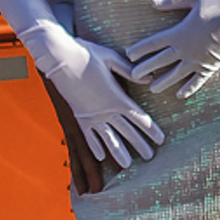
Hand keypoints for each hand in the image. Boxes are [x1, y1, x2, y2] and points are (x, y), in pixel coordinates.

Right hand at [34, 27, 165, 167]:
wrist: (59, 59)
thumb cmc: (86, 55)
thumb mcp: (112, 59)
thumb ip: (130, 72)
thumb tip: (149, 78)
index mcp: (117, 97)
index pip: (140, 118)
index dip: (152, 130)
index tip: (161, 140)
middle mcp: (106, 111)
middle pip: (128, 132)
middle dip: (140, 145)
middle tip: (150, 157)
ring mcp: (91, 117)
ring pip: (109, 140)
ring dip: (119, 153)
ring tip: (128, 165)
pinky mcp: (79, 117)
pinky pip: (89, 137)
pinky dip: (95, 147)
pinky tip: (101, 157)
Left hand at [123, 0, 219, 95]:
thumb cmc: (219, 2)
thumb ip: (172, 1)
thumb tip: (152, 1)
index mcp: (179, 32)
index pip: (153, 43)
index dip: (140, 49)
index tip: (129, 55)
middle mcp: (186, 49)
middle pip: (160, 61)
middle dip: (145, 68)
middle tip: (133, 77)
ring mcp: (198, 60)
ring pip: (176, 74)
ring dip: (163, 82)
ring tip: (152, 89)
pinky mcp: (211, 66)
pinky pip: (198, 80)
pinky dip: (189, 88)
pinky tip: (180, 95)